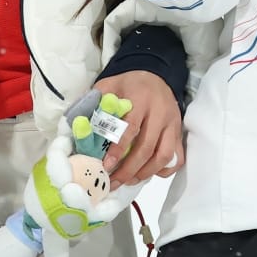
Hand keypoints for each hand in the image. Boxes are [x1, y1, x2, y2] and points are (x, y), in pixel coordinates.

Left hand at [91, 69, 182, 186]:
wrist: (156, 74)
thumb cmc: (129, 84)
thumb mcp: (109, 85)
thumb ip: (95, 102)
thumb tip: (77, 125)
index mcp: (140, 99)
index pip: (130, 128)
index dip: (118, 150)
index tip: (106, 166)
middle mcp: (160, 112)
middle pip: (147, 148)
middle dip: (129, 170)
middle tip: (113, 182)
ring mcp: (172, 124)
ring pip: (164, 156)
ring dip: (146, 173)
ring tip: (129, 181)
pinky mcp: (179, 132)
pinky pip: (177, 157)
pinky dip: (164, 170)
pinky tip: (148, 173)